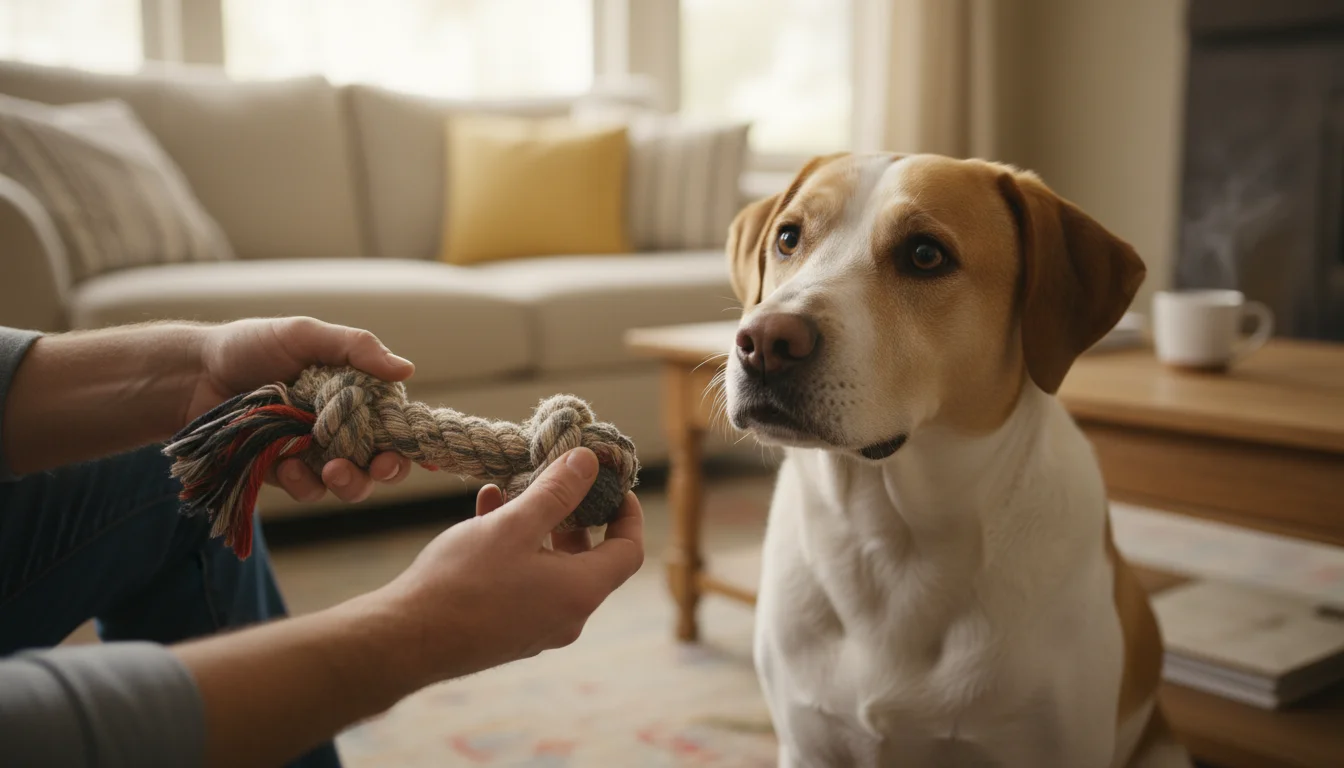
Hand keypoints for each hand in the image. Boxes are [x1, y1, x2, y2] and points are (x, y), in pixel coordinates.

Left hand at [189, 317, 415, 503]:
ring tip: (333, 470)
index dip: (408, 440)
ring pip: (350, 484)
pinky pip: (308, 490)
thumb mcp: (305, 335)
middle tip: (378, 466)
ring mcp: (314, 453)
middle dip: (386, 470)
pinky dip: (305, 483)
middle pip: (381, 461)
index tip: (407, 448)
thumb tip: (407, 368)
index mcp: (355, 395)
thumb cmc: (250, 346)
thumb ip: (356, 347)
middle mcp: (340, 427)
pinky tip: (288, 466)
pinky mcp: (285, 473)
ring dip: (350, 483)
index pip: (395, 423)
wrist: (193, 375)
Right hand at [378, 447, 643, 684]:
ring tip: (510, 493)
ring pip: (552, 568)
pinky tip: (485, 514)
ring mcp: (537, 628)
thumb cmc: (462, 581)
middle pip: (591, 559)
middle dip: (575, 516)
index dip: (626, 514)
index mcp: (580, 591)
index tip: (612, 486)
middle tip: (560, 483)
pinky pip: (526, 583)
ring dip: (538, 527)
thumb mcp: (514, 525)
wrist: (405, 641)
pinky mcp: (508, 632)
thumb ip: (557, 492)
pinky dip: (516, 549)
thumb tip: (589, 462)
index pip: (628, 551)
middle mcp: (567, 616)